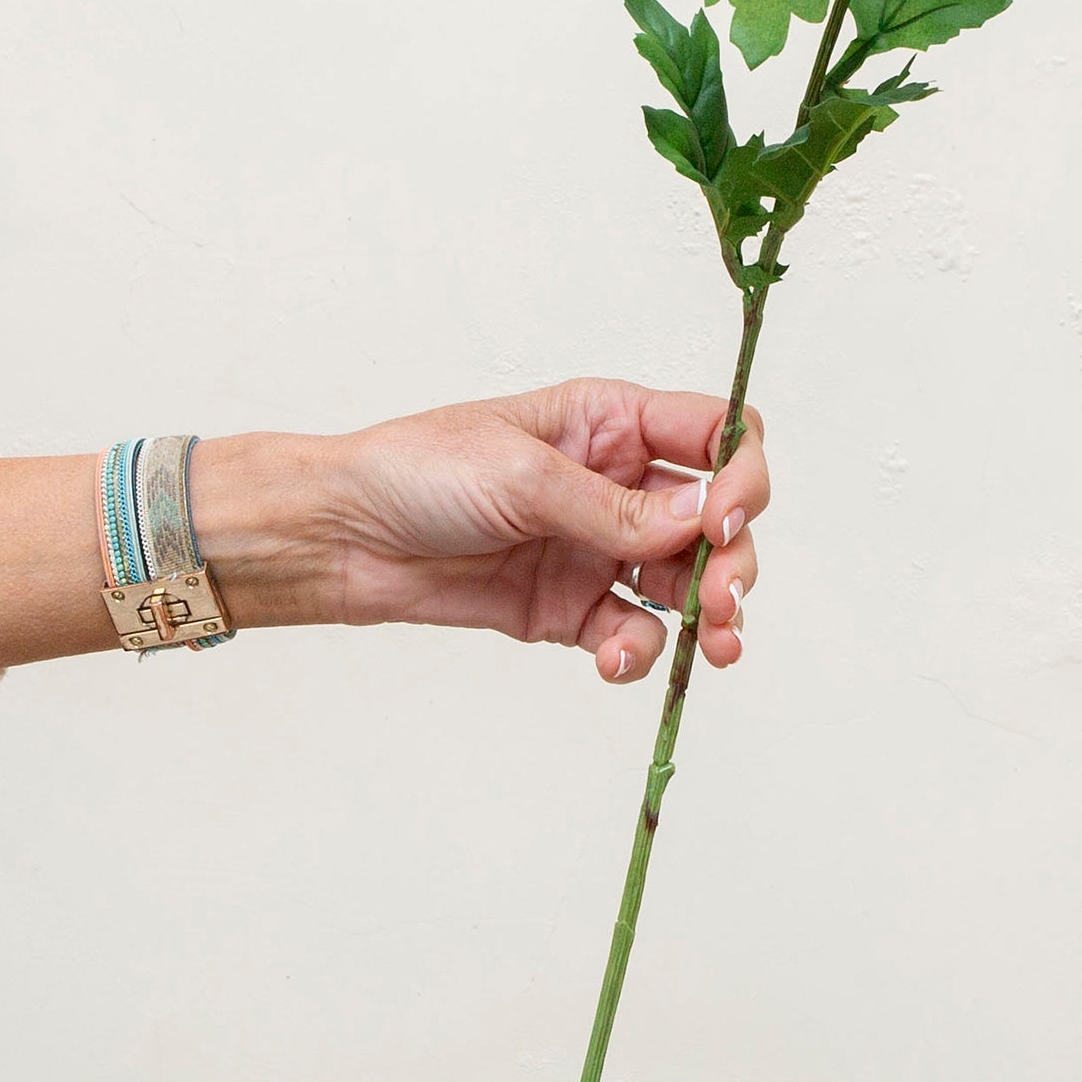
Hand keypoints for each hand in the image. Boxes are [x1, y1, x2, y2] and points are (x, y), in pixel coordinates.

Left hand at [202, 379, 765, 682]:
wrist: (340, 537)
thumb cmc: (415, 472)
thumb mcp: (521, 475)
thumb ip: (616, 506)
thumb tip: (703, 521)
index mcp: (610, 422)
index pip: (715, 435)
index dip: (741, 474)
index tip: (725, 520)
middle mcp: (616, 482)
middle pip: (716, 519)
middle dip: (733, 561)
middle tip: (723, 601)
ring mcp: (597, 547)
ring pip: (686, 584)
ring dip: (708, 618)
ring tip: (710, 649)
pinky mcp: (570, 608)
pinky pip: (631, 632)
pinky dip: (638, 652)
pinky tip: (615, 660)